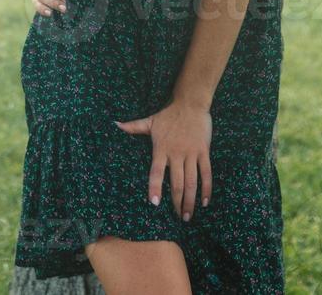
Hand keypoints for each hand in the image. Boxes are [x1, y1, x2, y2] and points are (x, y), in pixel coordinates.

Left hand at [115, 100, 211, 220]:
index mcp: (161, 149)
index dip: (155, 187)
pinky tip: (204, 202)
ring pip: (192, 181)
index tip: (154, 203)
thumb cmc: (169, 114)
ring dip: (191, 201)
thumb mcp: (150, 121)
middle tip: (178, 218)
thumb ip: (133, 127)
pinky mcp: (203, 151)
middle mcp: (176, 153)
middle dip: (178, 203)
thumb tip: (115, 125)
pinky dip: (206, 188)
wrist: (190, 103)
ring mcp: (191, 153)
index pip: (156, 172)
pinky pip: (206, 172)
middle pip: (177, 183)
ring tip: (188, 215)